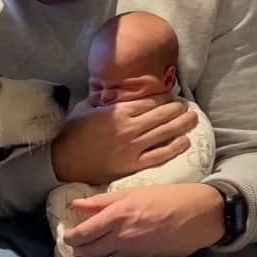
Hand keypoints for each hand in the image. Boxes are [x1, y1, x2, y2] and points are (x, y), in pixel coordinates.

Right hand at [49, 97, 197, 184]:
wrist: (63, 161)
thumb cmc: (72, 133)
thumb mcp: (86, 108)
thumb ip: (103, 100)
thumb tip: (113, 92)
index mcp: (118, 111)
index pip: (150, 102)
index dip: (164, 98)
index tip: (172, 98)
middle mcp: (130, 127)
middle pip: (162, 115)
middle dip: (177, 109)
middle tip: (187, 106)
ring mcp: (133, 147)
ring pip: (165, 133)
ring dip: (181, 124)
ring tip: (193, 119)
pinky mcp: (132, 164)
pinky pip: (159, 155)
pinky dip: (174, 147)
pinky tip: (185, 141)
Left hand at [61, 183, 223, 256]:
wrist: (200, 214)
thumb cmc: (167, 198)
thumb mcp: (132, 192)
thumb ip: (100, 202)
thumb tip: (75, 205)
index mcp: (117, 215)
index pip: (82, 234)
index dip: (70, 238)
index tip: (68, 237)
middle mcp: (122, 236)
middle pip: (87, 252)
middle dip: (76, 252)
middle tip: (73, 249)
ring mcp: (133, 252)